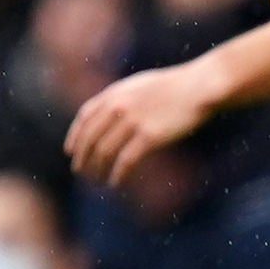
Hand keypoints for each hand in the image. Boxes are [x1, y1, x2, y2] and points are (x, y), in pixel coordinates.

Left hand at [64, 58, 223, 189]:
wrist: (199, 86)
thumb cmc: (174, 86)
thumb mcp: (140, 85)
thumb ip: (121, 98)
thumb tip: (107, 115)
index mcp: (114, 93)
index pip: (84, 118)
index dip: (74, 137)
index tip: (70, 151)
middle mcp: (117, 107)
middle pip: (90, 138)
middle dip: (82, 158)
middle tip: (80, 172)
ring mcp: (132, 122)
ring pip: (104, 153)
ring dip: (98, 170)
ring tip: (98, 181)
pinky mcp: (149, 137)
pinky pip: (125, 162)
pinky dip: (118, 175)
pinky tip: (116, 183)